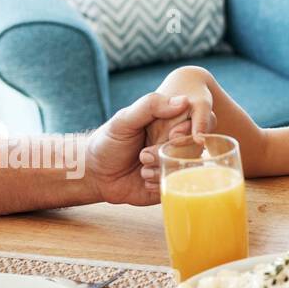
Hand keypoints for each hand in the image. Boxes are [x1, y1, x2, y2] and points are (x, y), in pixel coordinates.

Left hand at [84, 92, 193, 206]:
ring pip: (186, 169)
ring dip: (162, 170)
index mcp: (168, 125)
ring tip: (142, 169)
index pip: (194, 124)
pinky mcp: (169, 185)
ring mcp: (173, 165)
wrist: (95, 175)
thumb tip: (184, 100)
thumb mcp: (125, 120)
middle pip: (193, 149)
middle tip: (143, 155)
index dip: (186, 131)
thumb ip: (151, 106)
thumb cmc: (108, 142)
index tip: (171, 135)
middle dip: (168, 153)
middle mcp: (175, 145)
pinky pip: (177, 187)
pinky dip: (159, 184)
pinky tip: (144, 181)